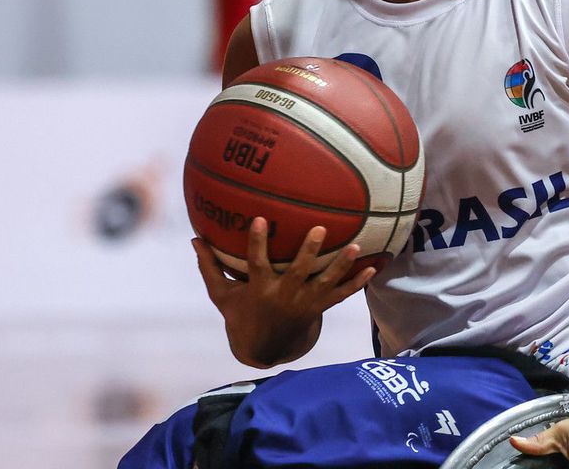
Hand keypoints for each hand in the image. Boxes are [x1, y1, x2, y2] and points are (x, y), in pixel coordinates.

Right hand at [192, 218, 374, 363]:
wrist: (263, 348)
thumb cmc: (240, 314)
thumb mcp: (222, 294)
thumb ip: (209, 267)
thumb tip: (194, 238)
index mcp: (259, 289)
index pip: (256, 263)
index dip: (257, 242)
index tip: (260, 219)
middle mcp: (284, 296)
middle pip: (298, 272)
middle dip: (309, 252)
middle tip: (320, 229)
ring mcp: (304, 303)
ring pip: (326, 283)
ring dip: (341, 266)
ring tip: (356, 247)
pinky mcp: (318, 309)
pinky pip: (341, 295)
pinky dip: (357, 283)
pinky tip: (374, 268)